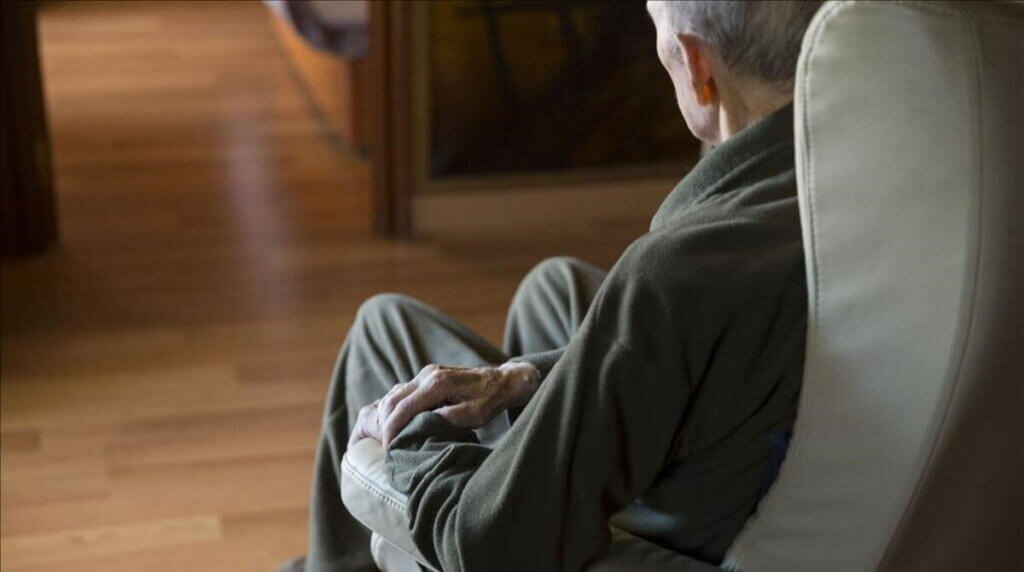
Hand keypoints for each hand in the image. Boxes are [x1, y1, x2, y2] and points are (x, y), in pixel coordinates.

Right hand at [356, 362, 538, 449]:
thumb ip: (448, 418)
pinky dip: (394, 409)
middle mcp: (427, 375)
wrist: (503, 380)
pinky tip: (394, 426)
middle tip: (384, 448)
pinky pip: (403, 393)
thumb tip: (423, 426)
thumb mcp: (474, 414)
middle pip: (393, 400)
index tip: (387, 449)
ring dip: (387, 417)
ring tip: (387, 440)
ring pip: (394, 395)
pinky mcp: (427, 377)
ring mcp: (426, 374)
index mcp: (438, 383)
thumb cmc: (490, 399)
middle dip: (384, 425)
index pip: (403, 407)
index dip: (391, 429)